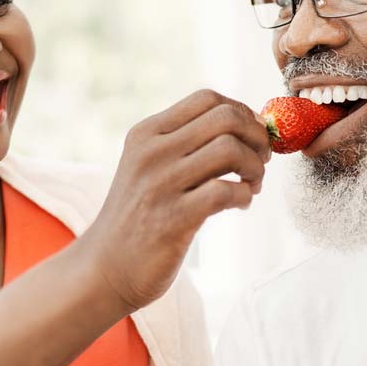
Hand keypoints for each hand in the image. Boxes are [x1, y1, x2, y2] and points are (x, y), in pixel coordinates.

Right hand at [78, 89, 271, 311]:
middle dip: (256, 137)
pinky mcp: (173, 219)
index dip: (242, 111)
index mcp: (146, 133)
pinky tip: (238, 205)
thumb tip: (249, 123)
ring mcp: (160, 185)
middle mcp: (151, 152)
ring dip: (255, 167)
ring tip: (250, 185)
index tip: (252, 135)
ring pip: (230, 150)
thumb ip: (186, 144)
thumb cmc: (139, 216)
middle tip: (261, 159)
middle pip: (225, 118)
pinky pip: (226, 190)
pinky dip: (244, 196)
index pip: (206, 98)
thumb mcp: (149, 167)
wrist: (105, 267)